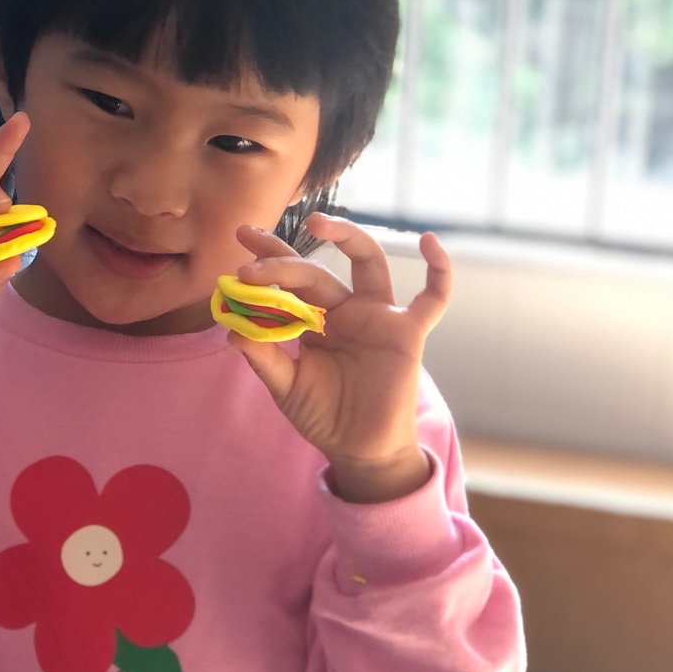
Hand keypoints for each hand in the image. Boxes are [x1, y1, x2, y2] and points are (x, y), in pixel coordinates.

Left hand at [227, 215, 451, 502]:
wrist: (360, 449)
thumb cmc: (324, 415)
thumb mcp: (286, 388)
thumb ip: (264, 359)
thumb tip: (233, 330)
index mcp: (312, 319)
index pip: (288, 279)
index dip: (269, 255)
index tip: (243, 235)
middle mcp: (344, 309)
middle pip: (315, 272)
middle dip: (282, 264)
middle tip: (250, 267)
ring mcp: (377, 316)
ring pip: (368, 262)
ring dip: (347, 237)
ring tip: (317, 223)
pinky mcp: (408, 333)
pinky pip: (432, 298)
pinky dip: (439, 271)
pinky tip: (431, 242)